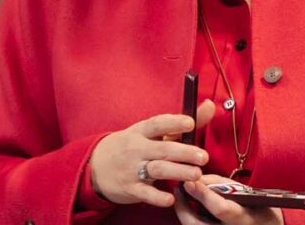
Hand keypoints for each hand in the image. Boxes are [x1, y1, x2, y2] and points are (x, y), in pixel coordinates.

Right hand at [88, 101, 214, 207]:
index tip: (190, 123)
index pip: (157, 124)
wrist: (95, 166)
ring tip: (197, 175)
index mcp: (140, 132)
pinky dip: (158, 197)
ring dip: (178, 172)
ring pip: (157, 170)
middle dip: (184, 152)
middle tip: (203, 156)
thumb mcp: (147, 132)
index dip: (173, 122)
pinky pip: (145, 193)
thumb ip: (180, 123)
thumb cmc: (130, 146)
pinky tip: (171, 199)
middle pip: (162, 149)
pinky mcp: (130, 188)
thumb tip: (210, 105)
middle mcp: (136, 149)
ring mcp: (132, 169)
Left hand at [174, 175, 283, 224]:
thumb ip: (219, 184)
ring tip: (181, 197)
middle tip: (178, 189)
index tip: (188, 182)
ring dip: (184, 213)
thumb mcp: (245, 192)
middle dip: (183, 208)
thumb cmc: (258, 207)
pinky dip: (190, 220)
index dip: (203, 195)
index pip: (220, 209)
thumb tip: (196, 179)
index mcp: (245, 219)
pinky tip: (188, 208)